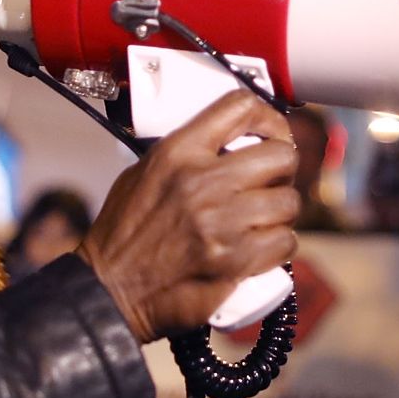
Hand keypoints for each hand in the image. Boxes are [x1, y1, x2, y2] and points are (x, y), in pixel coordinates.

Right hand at [78, 90, 299, 342]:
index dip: (268, 118)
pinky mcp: (234, 260)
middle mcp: (203, 182)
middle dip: (282, 170)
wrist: (110, 290)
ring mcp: (222, 222)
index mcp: (178, 152)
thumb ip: (186, 153)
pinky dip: (278, 246)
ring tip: (260, 221)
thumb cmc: (123, 235)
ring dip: (280, 213)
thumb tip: (230, 145)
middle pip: (280, 156)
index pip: (239, 107)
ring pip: (288, 203)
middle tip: (270, 184)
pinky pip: (284, 242)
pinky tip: (259, 248)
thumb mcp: (143, 173)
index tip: (272, 134)